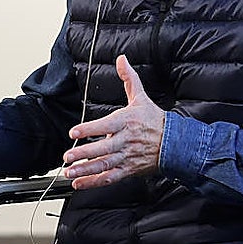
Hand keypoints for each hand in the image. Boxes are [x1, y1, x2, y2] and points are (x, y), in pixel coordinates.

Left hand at [62, 56, 163, 189]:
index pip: (106, 125)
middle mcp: (126, 141)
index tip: (74, 132)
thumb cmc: (154, 120)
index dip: (89, 129)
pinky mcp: (128, 170)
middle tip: (67, 156)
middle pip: (103, 149)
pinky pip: (110, 178)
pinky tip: (79, 184)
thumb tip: (121, 59)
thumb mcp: (141, 97)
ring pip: (105, 166)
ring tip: (70, 172)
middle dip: (84, 154)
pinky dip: (94, 182)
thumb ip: (129, 79)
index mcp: (127, 121)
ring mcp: (127, 157)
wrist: (175, 143)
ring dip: (85, 170)